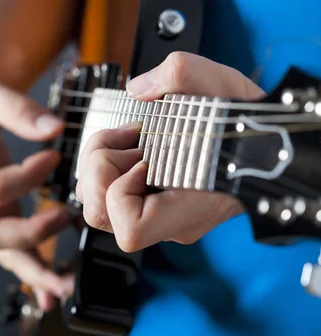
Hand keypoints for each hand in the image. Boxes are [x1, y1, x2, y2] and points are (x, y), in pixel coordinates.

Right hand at [0, 75, 73, 309]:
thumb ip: (16, 108)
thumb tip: (54, 128)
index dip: (28, 177)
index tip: (53, 158)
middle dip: (31, 235)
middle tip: (67, 220)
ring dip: (32, 270)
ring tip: (65, 286)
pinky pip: (4, 248)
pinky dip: (28, 268)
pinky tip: (50, 286)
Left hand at [76, 52, 264, 251]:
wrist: (267, 141)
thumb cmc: (248, 123)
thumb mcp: (219, 84)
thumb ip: (177, 75)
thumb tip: (138, 89)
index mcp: (188, 210)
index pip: (131, 229)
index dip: (122, 192)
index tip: (145, 159)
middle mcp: (170, 223)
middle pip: (101, 215)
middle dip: (99, 169)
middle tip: (128, 141)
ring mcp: (160, 216)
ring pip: (99, 205)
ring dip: (102, 165)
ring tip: (130, 139)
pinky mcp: (152, 204)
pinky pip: (111, 194)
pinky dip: (112, 166)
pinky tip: (135, 145)